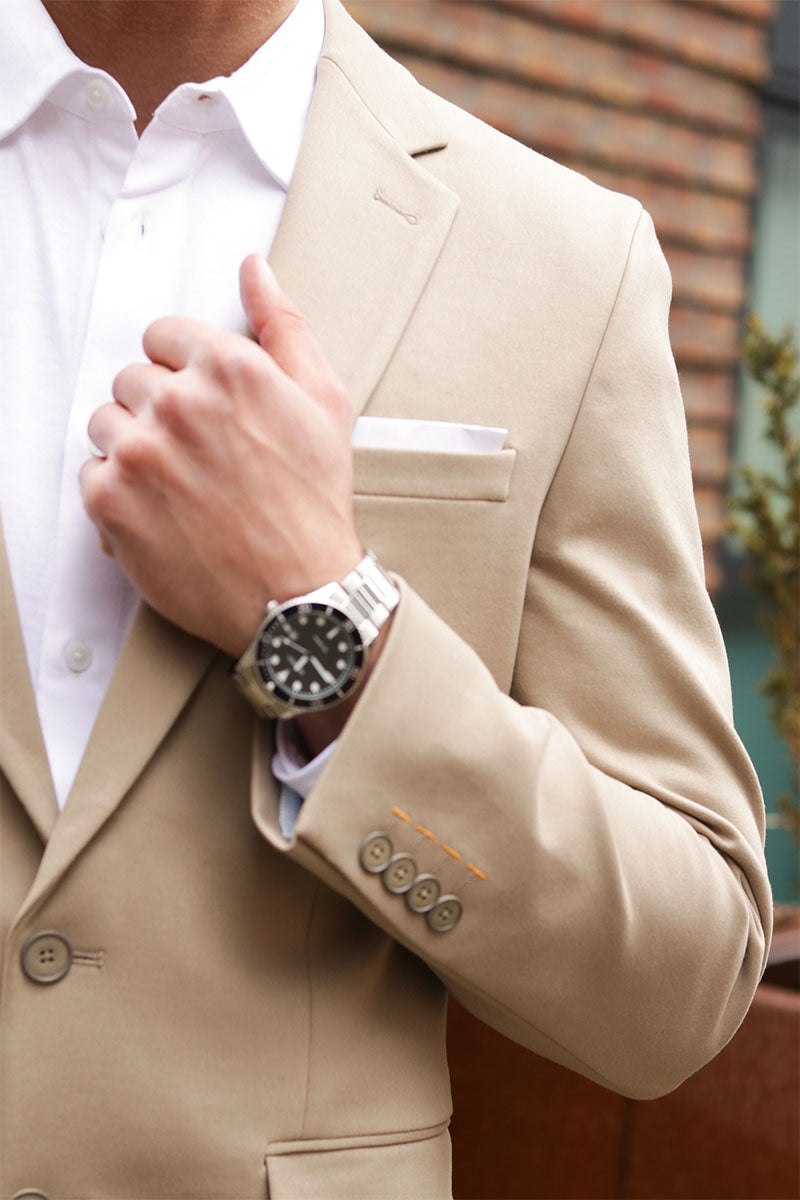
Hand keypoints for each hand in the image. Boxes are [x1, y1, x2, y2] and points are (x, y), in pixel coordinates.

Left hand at [80, 255, 362, 657]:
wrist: (298, 594)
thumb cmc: (313, 504)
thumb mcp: (323, 401)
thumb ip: (284, 325)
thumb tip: (256, 269)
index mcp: (227, 366)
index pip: (163, 335)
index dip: (184, 371)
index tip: (204, 408)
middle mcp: (177, 401)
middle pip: (132, 380)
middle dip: (161, 412)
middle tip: (202, 457)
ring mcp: (139, 452)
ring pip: (106, 425)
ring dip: (135, 450)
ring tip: (181, 487)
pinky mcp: (111, 502)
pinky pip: (91, 476)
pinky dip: (119, 496)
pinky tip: (163, 514)